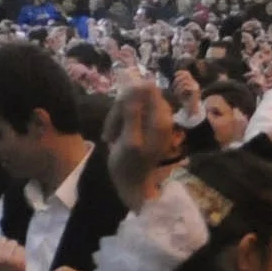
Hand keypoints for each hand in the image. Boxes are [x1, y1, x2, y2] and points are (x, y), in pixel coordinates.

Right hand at [0, 233, 30, 270]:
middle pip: (4, 241)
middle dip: (6, 248)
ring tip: (12, 261)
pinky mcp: (20, 262)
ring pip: (14, 244)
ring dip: (14, 250)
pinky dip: (21, 255)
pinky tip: (19, 264)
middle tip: (6, 259)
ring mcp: (9, 258)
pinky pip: (22, 250)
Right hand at [105, 79, 184, 202]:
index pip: (145, 88)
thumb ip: (134, 111)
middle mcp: (161, 115)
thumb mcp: (129, 139)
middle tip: (110, 130)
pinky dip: (120, 123)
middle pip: (137, 95)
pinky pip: (131, 114)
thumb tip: (138, 84)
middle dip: (120, 110)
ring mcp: (154, 120)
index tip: (117, 113)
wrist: (133, 186)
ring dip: (117, 118)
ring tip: (110, 137)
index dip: (128, 96)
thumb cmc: (130, 165)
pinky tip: (114, 137)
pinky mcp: (147, 125)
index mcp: (161, 118)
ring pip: (131, 104)